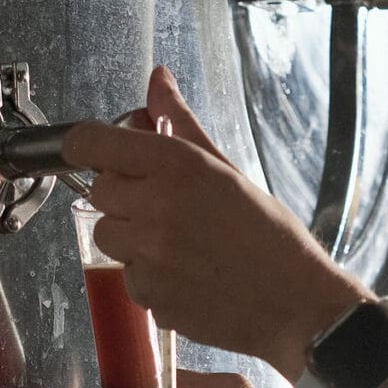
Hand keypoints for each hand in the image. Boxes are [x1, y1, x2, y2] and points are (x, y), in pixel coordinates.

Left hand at [64, 69, 366, 377]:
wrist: (298, 306)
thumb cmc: (272, 240)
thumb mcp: (228, 170)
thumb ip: (182, 124)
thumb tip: (158, 81)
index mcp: (178, 165)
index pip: (91, 142)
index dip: (89, 146)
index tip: (98, 154)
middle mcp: (158, 207)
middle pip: (99, 192)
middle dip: (124, 197)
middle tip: (165, 208)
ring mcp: (151, 256)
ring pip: (107, 237)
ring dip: (131, 239)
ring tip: (178, 245)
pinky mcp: (151, 296)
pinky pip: (128, 278)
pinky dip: (149, 278)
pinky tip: (187, 276)